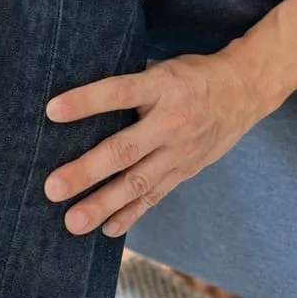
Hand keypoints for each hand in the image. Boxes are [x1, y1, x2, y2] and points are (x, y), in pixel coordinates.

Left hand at [43, 47, 278, 236]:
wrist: (244, 90)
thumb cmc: (192, 76)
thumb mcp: (162, 69)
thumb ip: (131, 86)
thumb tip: (80, 101)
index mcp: (161, 87)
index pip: (119, 93)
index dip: (86, 102)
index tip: (51, 111)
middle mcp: (171, 122)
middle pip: (125, 149)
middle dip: (87, 171)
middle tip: (53, 188)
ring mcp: (180, 151)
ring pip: (138, 182)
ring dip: (103, 204)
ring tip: (73, 222)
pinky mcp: (186, 170)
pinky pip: (156, 196)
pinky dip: (131, 214)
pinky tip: (107, 229)